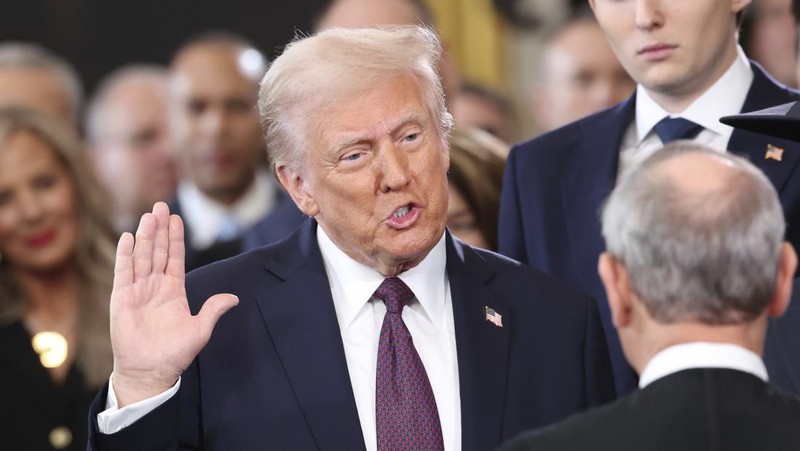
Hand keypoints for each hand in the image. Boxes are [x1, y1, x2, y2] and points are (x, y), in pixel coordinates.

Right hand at [109, 202, 238, 406]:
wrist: (151, 372)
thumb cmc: (175, 353)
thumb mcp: (200, 329)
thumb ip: (213, 310)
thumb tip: (234, 298)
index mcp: (173, 290)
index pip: (175, 257)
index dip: (175, 238)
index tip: (176, 218)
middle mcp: (155, 286)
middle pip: (157, 251)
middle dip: (159, 229)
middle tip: (160, 206)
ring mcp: (137, 291)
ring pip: (141, 257)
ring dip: (145, 236)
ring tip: (148, 216)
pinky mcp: (121, 299)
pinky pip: (123, 273)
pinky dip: (125, 255)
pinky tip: (127, 238)